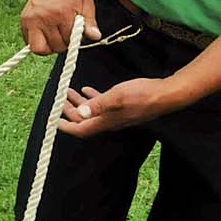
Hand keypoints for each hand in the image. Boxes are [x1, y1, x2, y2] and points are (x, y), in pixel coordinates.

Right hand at [20, 0, 101, 54]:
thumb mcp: (86, 3)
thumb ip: (90, 22)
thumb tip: (96, 36)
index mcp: (62, 13)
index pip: (69, 40)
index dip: (74, 39)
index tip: (74, 32)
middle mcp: (45, 18)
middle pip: (55, 46)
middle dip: (62, 44)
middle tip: (64, 34)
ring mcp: (32, 20)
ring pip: (39, 48)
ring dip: (48, 46)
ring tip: (54, 37)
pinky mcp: (24, 21)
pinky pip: (29, 42)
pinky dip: (37, 42)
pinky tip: (45, 33)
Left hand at [56, 77, 176, 136]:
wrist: (167, 94)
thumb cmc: (143, 94)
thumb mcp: (117, 96)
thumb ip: (98, 104)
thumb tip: (80, 113)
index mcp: (106, 121)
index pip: (81, 129)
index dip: (66, 126)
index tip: (53, 120)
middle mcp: (110, 121)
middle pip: (84, 121)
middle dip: (69, 111)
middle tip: (58, 100)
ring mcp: (117, 115)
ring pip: (92, 112)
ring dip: (79, 103)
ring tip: (68, 91)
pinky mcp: (124, 107)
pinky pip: (103, 105)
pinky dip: (93, 99)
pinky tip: (87, 90)